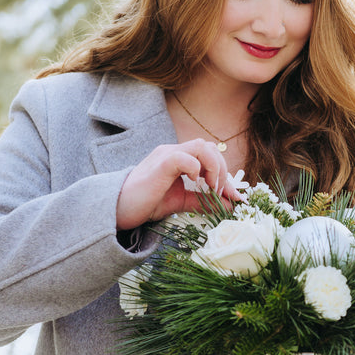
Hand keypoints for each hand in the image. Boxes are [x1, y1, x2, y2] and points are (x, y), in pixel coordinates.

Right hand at [116, 139, 240, 229]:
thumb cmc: (147, 203)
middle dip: (223, 170)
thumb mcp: (182, 202)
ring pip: (201, 146)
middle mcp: (174, 152)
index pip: (211, 156)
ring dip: (214, 167)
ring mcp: (166, 155)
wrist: (119, 209)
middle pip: (210, 147)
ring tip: (211, 188)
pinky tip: (195, 183)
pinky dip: (196, 168)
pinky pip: (184, 156)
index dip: (226, 175)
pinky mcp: (160, 164)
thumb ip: (204, 201)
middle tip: (221, 193)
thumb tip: (229, 204)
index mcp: (180, 159)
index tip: (235, 197)